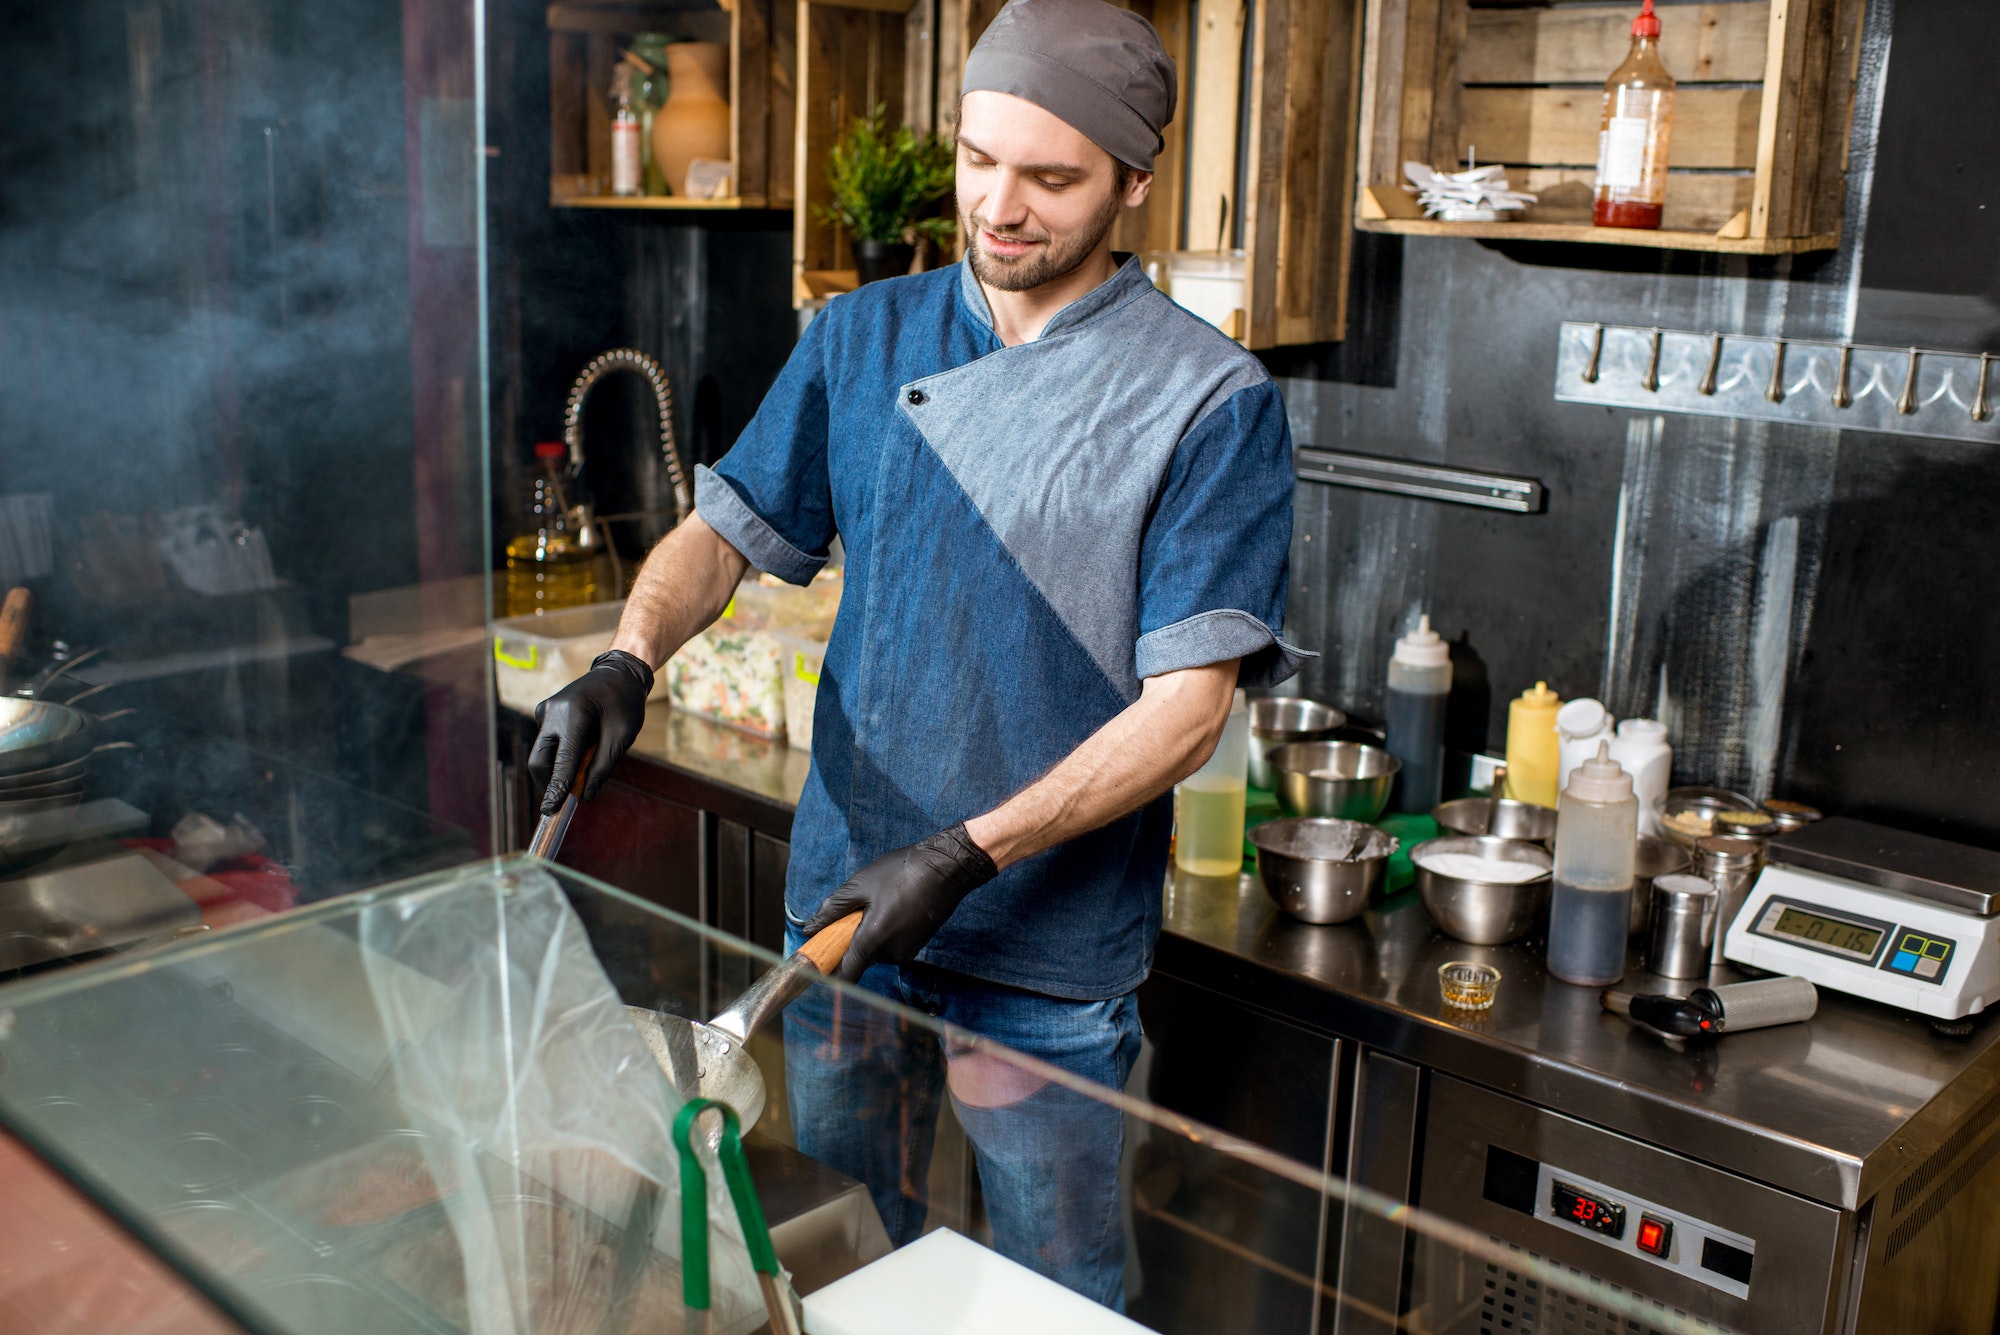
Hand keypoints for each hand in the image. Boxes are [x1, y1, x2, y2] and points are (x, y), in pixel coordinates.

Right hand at [527, 650, 653, 813]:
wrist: (617, 672)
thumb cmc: (624, 703)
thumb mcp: (622, 737)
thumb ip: (602, 767)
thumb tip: (584, 796)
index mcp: (573, 713)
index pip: (562, 760)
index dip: (557, 789)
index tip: (551, 811)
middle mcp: (552, 711)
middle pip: (540, 760)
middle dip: (551, 783)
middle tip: (567, 799)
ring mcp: (544, 711)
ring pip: (542, 754)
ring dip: (558, 769)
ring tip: (586, 763)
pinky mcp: (544, 714)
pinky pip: (548, 744)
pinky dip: (560, 756)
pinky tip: (583, 746)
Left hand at [802, 824, 998, 981]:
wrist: (946, 869)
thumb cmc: (902, 873)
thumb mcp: (860, 885)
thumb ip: (832, 909)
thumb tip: (809, 929)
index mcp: (873, 940)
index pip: (845, 974)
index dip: (828, 973)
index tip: (817, 964)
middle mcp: (891, 954)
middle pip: (858, 959)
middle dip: (849, 942)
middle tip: (851, 912)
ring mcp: (905, 951)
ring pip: (874, 951)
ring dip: (867, 935)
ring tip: (878, 903)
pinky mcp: (915, 946)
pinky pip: (889, 946)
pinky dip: (882, 932)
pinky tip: (891, 907)